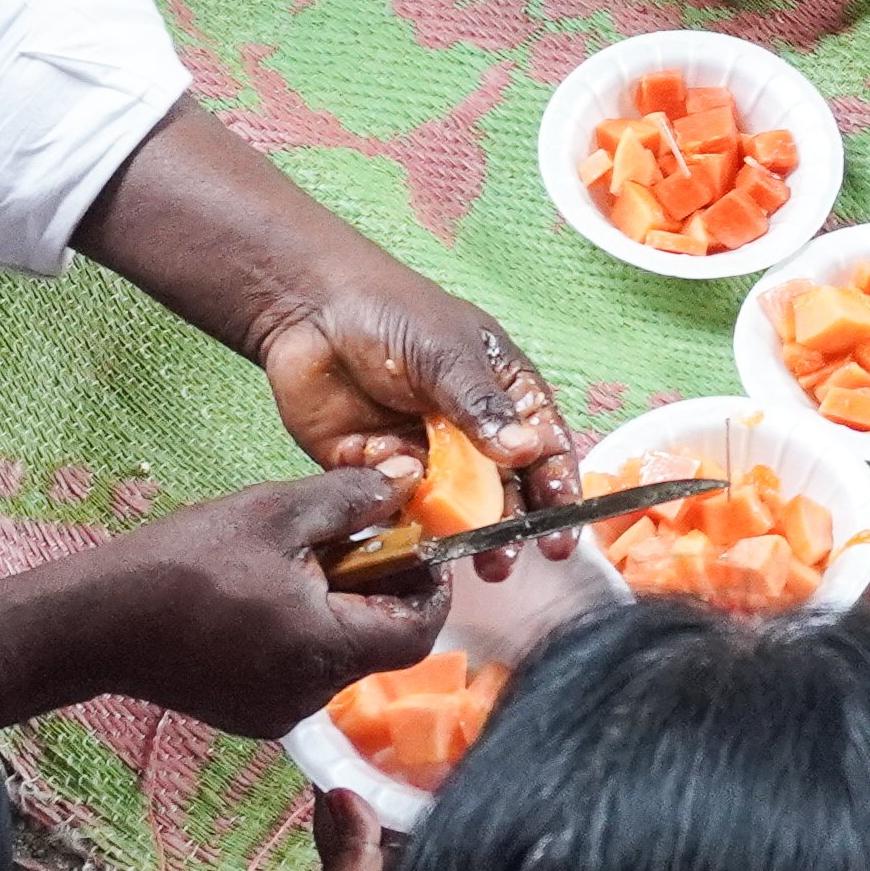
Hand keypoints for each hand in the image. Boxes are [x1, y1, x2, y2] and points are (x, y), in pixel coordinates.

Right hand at [116, 464, 442, 736]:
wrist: (92, 622)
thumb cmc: (180, 564)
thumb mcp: (273, 512)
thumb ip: (350, 500)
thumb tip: (405, 486)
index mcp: (325, 650)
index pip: (417, 631)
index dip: (428, 587)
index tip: (415, 545)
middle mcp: (309, 696)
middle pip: (378, 645)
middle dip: (375, 590)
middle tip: (347, 541)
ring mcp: (277, 712)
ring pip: (337, 658)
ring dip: (335, 611)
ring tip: (293, 564)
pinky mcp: (247, 713)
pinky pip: (299, 672)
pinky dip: (300, 634)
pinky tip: (262, 597)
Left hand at [256, 267, 578, 560]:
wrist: (310, 311)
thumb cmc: (392, 313)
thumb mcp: (446, 353)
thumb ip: (482, 406)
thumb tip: (526, 450)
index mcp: (504, 396)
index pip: (543, 449)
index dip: (556, 491)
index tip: (559, 534)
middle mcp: (471, 433)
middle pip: (502, 492)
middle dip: (507, 528)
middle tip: (501, 559)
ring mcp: (426, 454)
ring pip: (451, 508)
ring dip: (455, 531)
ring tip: (460, 554)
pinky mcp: (379, 470)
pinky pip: (396, 502)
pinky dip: (394, 498)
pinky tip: (383, 469)